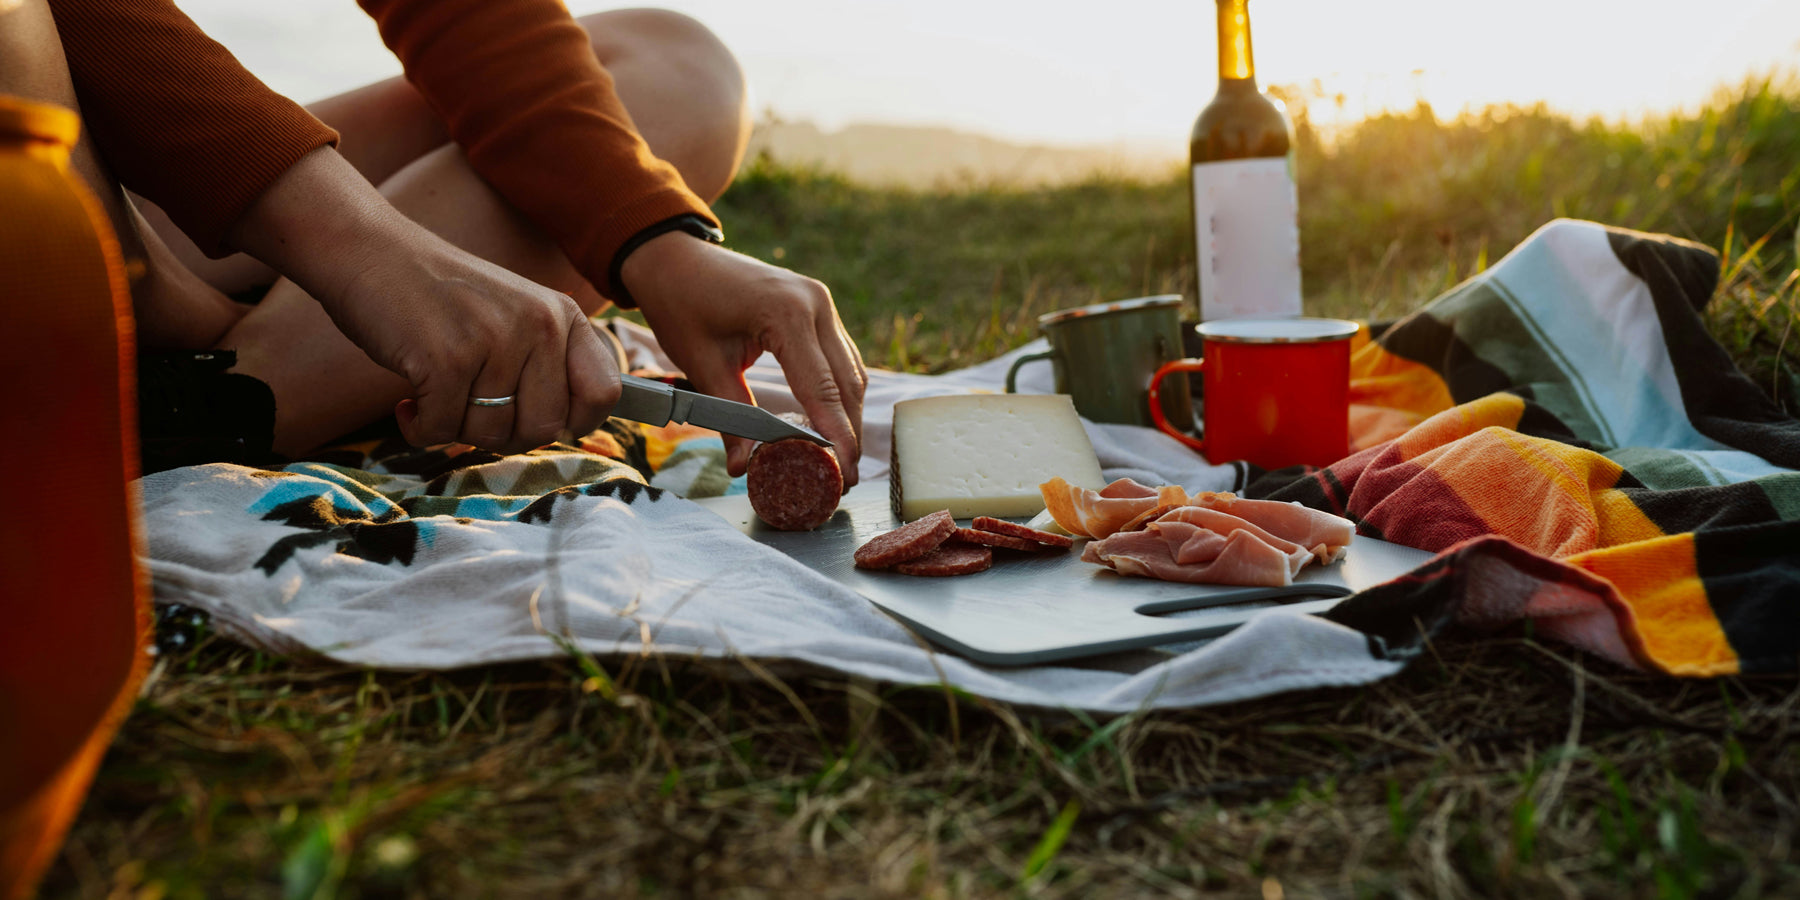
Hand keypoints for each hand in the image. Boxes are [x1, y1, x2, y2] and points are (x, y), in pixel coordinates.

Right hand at [348, 245, 620, 453]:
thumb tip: (569, 429)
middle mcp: (539, 325)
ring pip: (493, 434)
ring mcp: (495, 340)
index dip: (576, 423)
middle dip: (505, 434)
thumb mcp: (513, 315)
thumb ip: (545, 363)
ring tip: (437, 392)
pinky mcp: (447, 359)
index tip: (535, 420)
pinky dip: (420, 427)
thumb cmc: (438, 298)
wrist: (367, 251)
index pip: (604, 393)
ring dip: (457, 428)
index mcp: (562, 316)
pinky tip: (408, 400)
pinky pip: (443, 430)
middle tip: (470, 409)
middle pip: (546, 428)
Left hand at [621, 233, 865, 484]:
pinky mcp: (817, 306)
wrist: (675, 256)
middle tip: (846, 479)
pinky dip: (839, 391)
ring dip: (848, 414)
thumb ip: (730, 417)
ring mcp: (821, 301)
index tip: (845, 475)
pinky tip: (833, 421)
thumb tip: (741, 468)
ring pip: (850, 370)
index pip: (821, 389)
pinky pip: (839, 356)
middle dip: (848, 433)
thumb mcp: (702, 364)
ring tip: (842, 459)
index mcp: (787, 313)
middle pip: (847, 382)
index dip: (836, 436)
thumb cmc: (683, 304)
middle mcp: (815, 303)